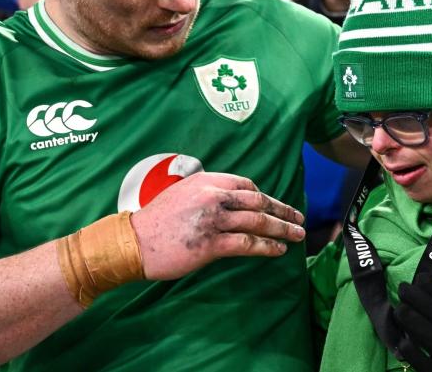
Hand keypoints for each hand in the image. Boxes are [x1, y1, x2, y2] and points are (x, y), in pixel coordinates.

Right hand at [130, 172, 304, 280]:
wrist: (133, 241)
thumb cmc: (155, 221)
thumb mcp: (182, 194)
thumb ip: (206, 195)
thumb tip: (228, 203)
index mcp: (207, 181)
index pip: (246, 184)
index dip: (264, 196)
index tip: (275, 205)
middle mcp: (213, 196)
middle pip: (258, 201)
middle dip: (282, 210)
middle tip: (299, 219)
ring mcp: (214, 219)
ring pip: (258, 222)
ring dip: (282, 229)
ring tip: (296, 235)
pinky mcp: (212, 244)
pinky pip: (248, 244)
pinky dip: (267, 247)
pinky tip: (278, 250)